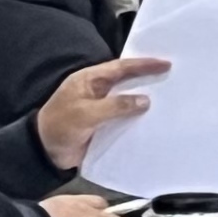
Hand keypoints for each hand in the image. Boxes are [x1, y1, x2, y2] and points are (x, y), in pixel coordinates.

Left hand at [31, 56, 167, 171]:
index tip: (165, 63)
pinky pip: (126, 118)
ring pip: (128, 100)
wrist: (44, 153)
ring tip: (170, 97)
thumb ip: (115, 106)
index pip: (120, 68)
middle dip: (149, 78)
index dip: (143, 65)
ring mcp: (102, 108)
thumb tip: (145, 100)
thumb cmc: (60, 127)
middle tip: (173, 76)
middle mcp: (98, 91)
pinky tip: (155, 120)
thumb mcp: (86, 114)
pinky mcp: (105, 125)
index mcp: (89, 80)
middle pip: (127, 81)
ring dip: (146, 99)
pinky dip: (140, 118)